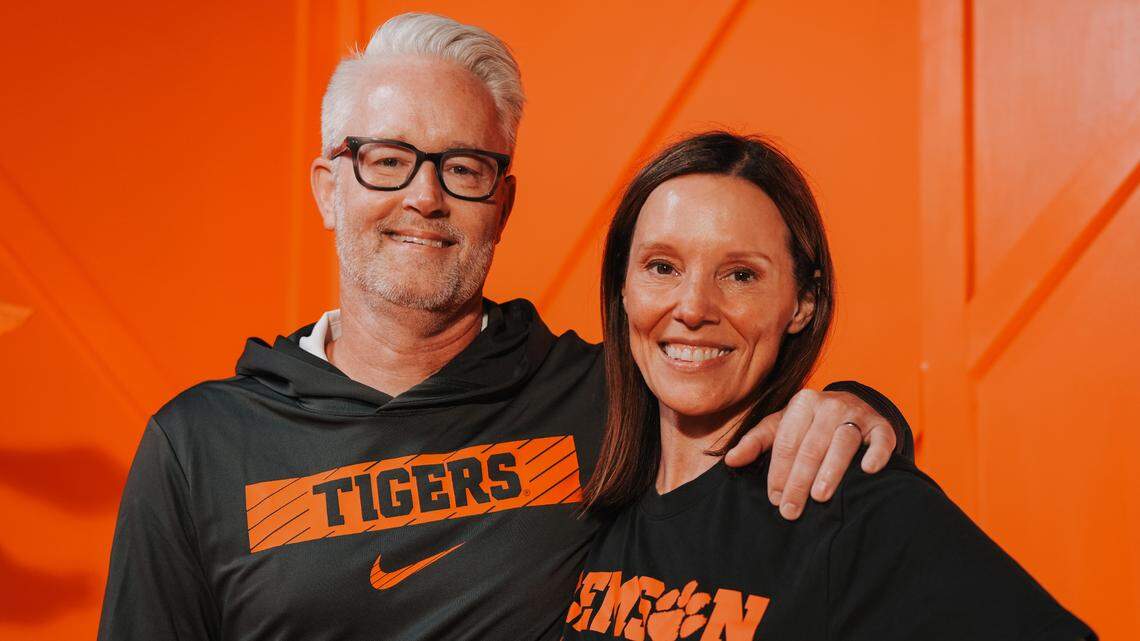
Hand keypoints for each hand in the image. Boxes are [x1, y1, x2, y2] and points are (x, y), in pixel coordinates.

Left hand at [724, 389, 896, 519]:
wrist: (851, 407)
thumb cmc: (809, 424)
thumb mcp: (780, 427)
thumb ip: (755, 443)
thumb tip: (730, 461)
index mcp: (802, 403)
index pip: (787, 442)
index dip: (778, 472)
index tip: (774, 499)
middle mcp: (830, 404)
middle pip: (811, 446)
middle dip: (799, 480)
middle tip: (791, 510)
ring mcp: (858, 414)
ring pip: (843, 442)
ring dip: (831, 470)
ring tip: (819, 497)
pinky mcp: (882, 425)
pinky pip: (882, 439)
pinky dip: (877, 454)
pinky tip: (868, 471)